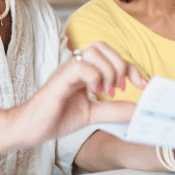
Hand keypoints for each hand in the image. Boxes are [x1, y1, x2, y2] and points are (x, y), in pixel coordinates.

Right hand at [22, 41, 147, 143]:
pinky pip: (81, 66)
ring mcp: (67, 69)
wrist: (30, 128)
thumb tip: (138, 110)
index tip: (144, 85)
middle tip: (119, 89)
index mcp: (84, 71)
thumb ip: (113, 110)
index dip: (131, 68)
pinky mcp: (60, 79)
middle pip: (103, 46)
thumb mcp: (92, 114)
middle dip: (120, 65)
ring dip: (108, 71)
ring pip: (94, 51)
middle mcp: (76, 65)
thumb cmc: (56, 117)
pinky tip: (91, 93)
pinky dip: (93, 78)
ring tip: (104, 92)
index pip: (111, 57)